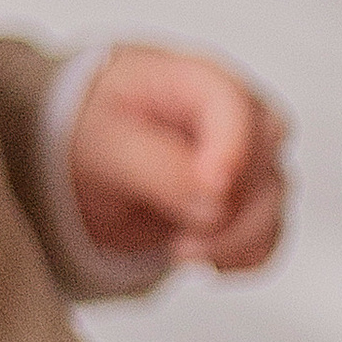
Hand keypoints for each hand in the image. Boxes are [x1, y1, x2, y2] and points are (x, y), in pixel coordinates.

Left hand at [70, 46, 286, 273]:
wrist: (70, 170)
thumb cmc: (84, 132)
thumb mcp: (101, 142)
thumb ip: (157, 164)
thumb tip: (214, 199)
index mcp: (194, 80)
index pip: (234, 103)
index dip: (232, 146)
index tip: (212, 187)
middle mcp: (230, 118)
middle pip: (265, 155)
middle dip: (231, 204)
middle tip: (182, 231)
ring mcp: (242, 163)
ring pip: (271, 202)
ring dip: (234, 238)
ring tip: (178, 250)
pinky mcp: (241, 206)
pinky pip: (267, 236)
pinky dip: (241, 257)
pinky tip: (201, 260)